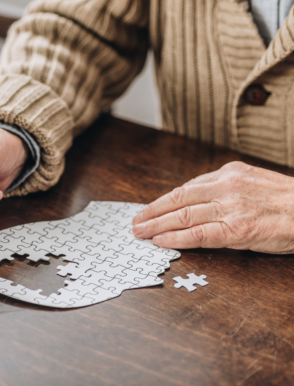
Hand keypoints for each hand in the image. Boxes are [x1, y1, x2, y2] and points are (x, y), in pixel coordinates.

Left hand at [132, 161, 293, 253]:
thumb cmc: (284, 200)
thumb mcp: (252, 181)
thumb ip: (223, 187)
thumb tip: (193, 198)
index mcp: (228, 173)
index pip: (185, 188)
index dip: (162, 201)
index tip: (148, 208)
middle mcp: (225, 187)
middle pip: (178, 200)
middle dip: (152, 212)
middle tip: (135, 222)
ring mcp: (230, 208)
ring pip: (183, 216)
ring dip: (157, 225)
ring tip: (140, 232)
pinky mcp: (237, 229)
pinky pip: (199, 234)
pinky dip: (176, 238)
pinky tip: (161, 241)